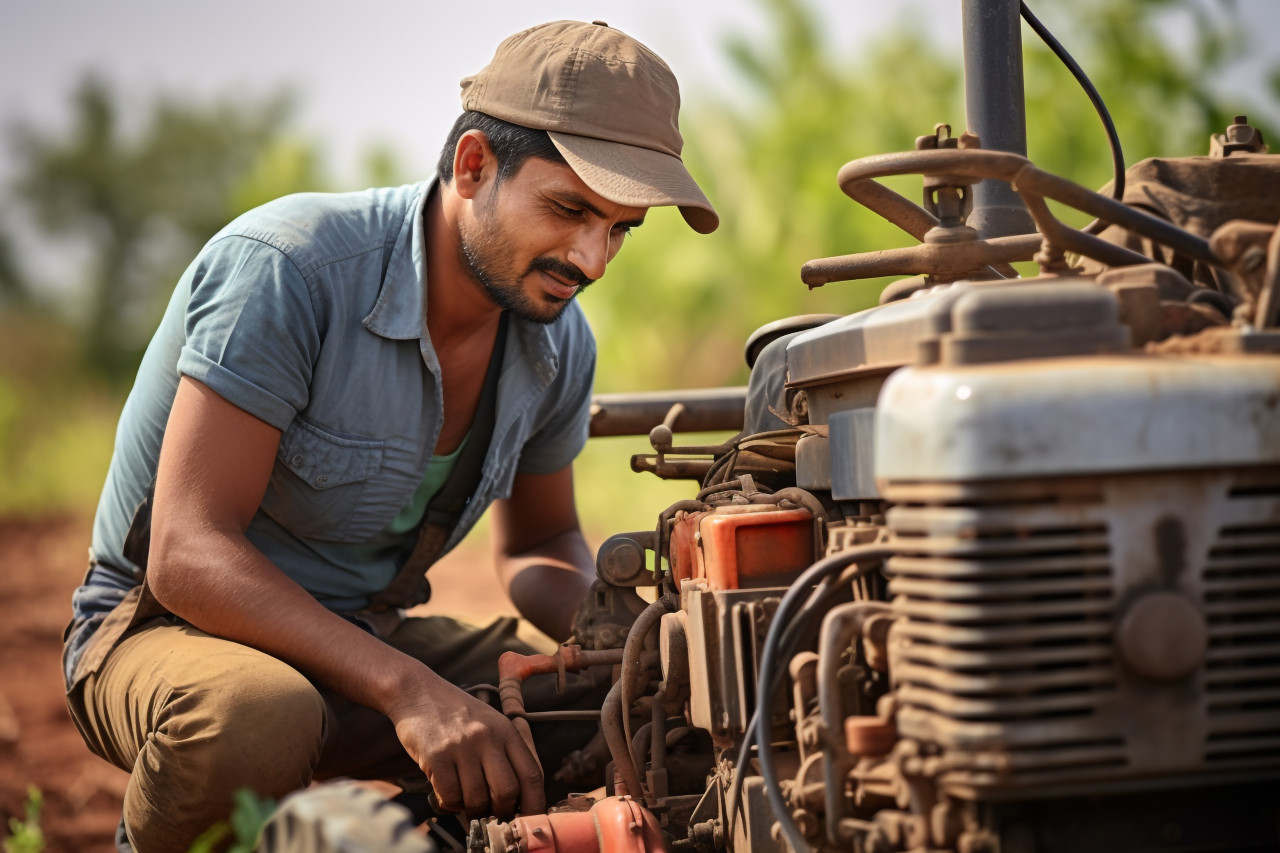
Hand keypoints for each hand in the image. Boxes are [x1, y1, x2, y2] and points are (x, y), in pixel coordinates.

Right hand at [388, 681, 543, 818]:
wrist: (417, 692)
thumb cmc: (455, 712)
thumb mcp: (489, 722)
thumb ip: (504, 753)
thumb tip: (518, 797)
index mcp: (506, 730)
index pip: (531, 774)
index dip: (534, 803)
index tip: (530, 818)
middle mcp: (487, 737)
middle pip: (507, 791)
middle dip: (502, 811)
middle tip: (493, 813)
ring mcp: (462, 746)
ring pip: (477, 798)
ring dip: (472, 809)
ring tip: (465, 799)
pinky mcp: (436, 756)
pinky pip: (450, 796)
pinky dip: (450, 803)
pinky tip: (447, 792)